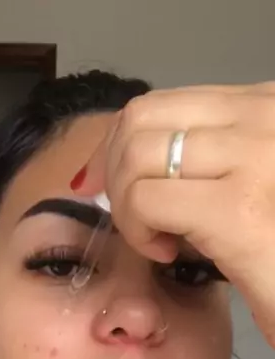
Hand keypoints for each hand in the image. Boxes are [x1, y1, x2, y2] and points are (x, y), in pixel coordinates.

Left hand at [73, 84, 274, 346]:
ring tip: (156, 240)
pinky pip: (146, 200)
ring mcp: (254, 157)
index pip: (162, 104)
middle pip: (141, 118)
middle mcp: (265, 118)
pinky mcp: (237, 207)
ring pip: (138, 156)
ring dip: (128, 207)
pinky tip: (166, 255)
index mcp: (267, 107)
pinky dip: (138, 232)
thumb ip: (205, 161)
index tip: (100, 185)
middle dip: (113, 172)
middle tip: (131, 219)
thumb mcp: (248, 187)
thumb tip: (128, 160)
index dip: (116, 144)